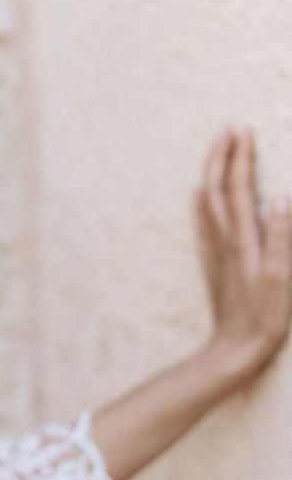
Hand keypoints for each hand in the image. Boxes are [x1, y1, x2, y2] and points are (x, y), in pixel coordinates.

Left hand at [193, 127, 291, 386]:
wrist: (233, 349)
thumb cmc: (264, 317)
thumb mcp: (281, 277)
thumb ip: (281, 236)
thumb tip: (281, 197)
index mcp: (242, 239)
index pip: (238, 187)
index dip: (241, 157)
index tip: (244, 131)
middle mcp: (223, 240)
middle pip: (215, 188)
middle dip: (221, 156)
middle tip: (228, 130)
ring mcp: (215, 252)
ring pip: (205, 202)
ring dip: (211, 172)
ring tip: (217, 152)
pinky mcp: (212, 264)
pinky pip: (202, 222)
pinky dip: (201, 201)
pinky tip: (199, 197)